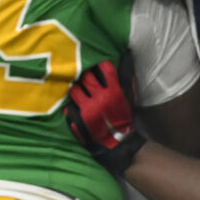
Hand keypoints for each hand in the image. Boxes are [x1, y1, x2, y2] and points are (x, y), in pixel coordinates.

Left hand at [65, 60, 146, 175]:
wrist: (120, 145)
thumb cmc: (126, 118)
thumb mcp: (130, 98)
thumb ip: (127, 78)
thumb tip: (127, 55)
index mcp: (115, 93)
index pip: (106, 69)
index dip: (101, 64)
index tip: (98, 64)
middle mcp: (100, 99)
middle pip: (86, 77)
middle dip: (85, 74)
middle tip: (85, 75)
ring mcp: (88, 109)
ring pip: (74, 90)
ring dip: (76, 88)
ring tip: (78, 89)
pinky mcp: (79, 119)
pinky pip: (69, 107)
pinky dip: (70, 104)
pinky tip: (73, 104)